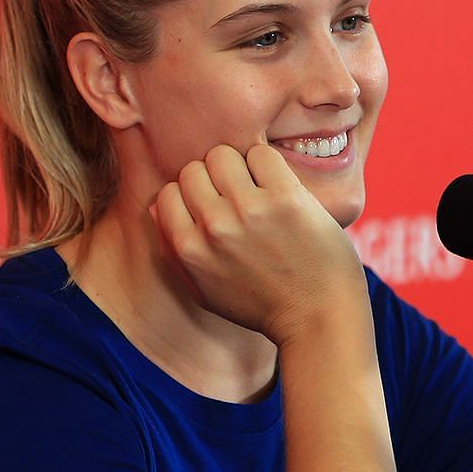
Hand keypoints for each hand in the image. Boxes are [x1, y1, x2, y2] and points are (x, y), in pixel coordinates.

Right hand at [150, 143, 365, 344]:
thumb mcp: (204, 291)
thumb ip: (173, 251)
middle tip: (238, 196)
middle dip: (213, 180)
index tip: (213, 207)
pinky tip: (280, 187)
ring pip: (224, 155)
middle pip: (194, 170)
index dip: (191, 197)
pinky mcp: (286, 198)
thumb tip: (154, 207)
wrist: (318, 318)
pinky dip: (268, 164)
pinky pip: (262, 153)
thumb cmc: (262, 306)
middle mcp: (214, 226)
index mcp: (189, 249)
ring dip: (240, 167)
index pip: (168, 193)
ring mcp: (250, 209)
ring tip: (258, 188)